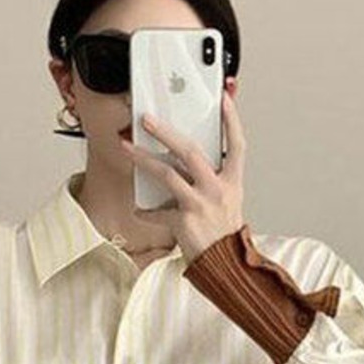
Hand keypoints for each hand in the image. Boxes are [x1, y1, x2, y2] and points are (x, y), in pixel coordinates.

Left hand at [119, 90, 246, 265]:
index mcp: (232, 182)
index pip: (236, 145)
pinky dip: (145, 210)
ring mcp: (200, 205)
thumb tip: (186, 158)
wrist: (225, 266)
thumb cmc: (224, 233)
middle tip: (147, 119)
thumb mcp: (228, 201)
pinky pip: (157, 210)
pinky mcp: (183, 222)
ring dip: (143, 159)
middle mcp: (218, 189)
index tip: (223, 98)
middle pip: (190, 151)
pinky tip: (138, 209)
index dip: (232, 120)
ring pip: (167, 174)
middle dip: (165, 132)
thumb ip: (213, 178)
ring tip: (126, 148)